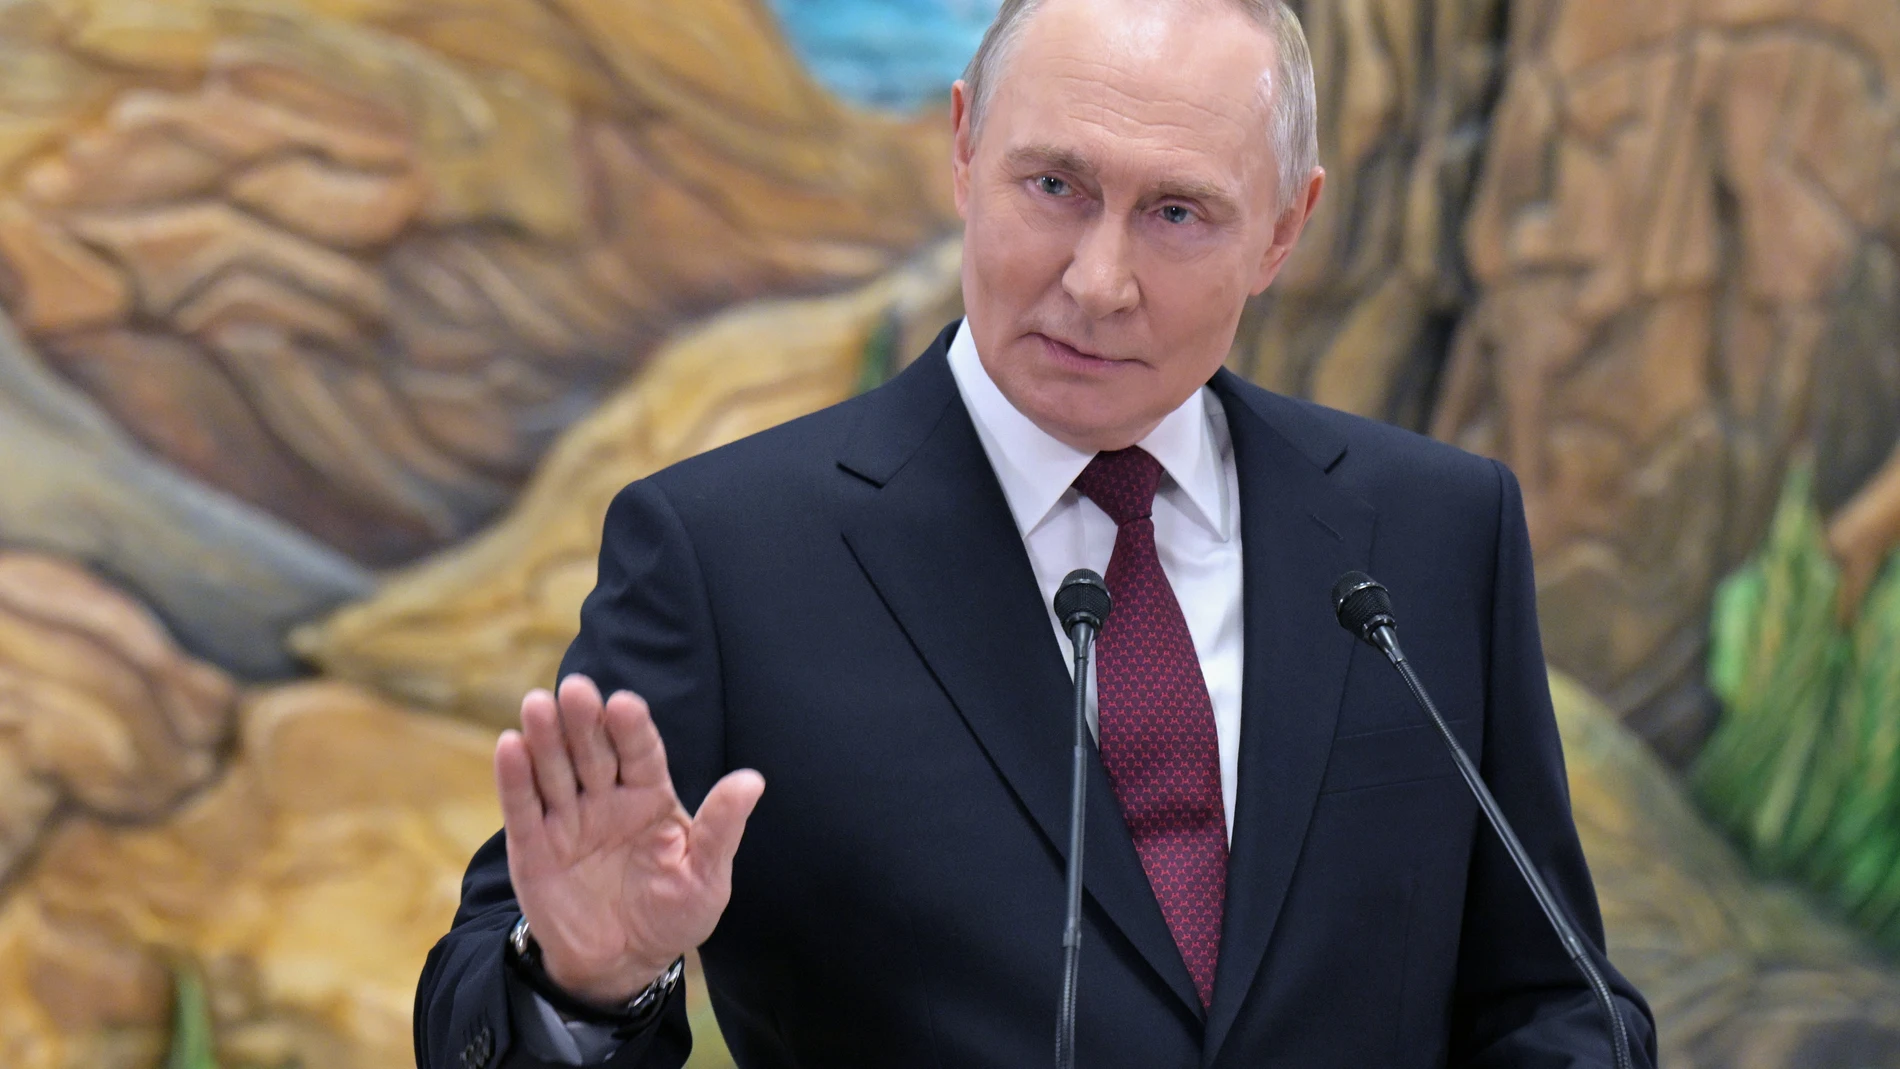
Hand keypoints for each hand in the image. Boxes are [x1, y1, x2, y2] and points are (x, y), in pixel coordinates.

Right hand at [495, 674, 765, 1006]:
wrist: (624, 964)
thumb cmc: (673, 914)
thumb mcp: (705, 876)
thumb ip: (722, 828)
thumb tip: (753, 781)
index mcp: (651, 796)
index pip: (641, 752)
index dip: (632, 728)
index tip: (624, 704)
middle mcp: (607, 798)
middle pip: (594, 750)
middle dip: (584, 720)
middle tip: (576, 689)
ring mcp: (568, 819)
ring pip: (554, 770)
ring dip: (545, 738)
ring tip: (537, 705)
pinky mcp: (534, 847)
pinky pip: (523, 808)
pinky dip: (514, 778)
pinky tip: (509, 746)